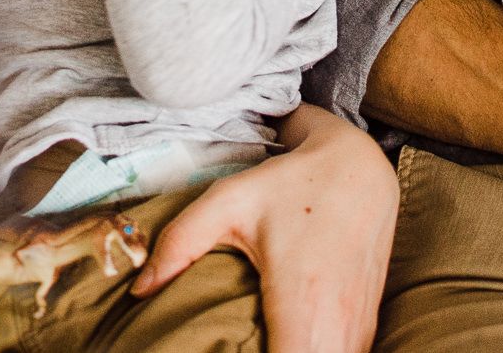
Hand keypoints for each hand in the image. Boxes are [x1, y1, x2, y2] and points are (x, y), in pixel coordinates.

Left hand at [133, 106, 395, 352]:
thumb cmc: (293, 184)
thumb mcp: (231, 201)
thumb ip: (180, 243)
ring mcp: (356, 328)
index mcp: (302, 300)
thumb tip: (138, 289)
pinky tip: (287, 346)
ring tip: (257, 351)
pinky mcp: (364, 326)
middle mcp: (337, 324)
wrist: (362, 167)